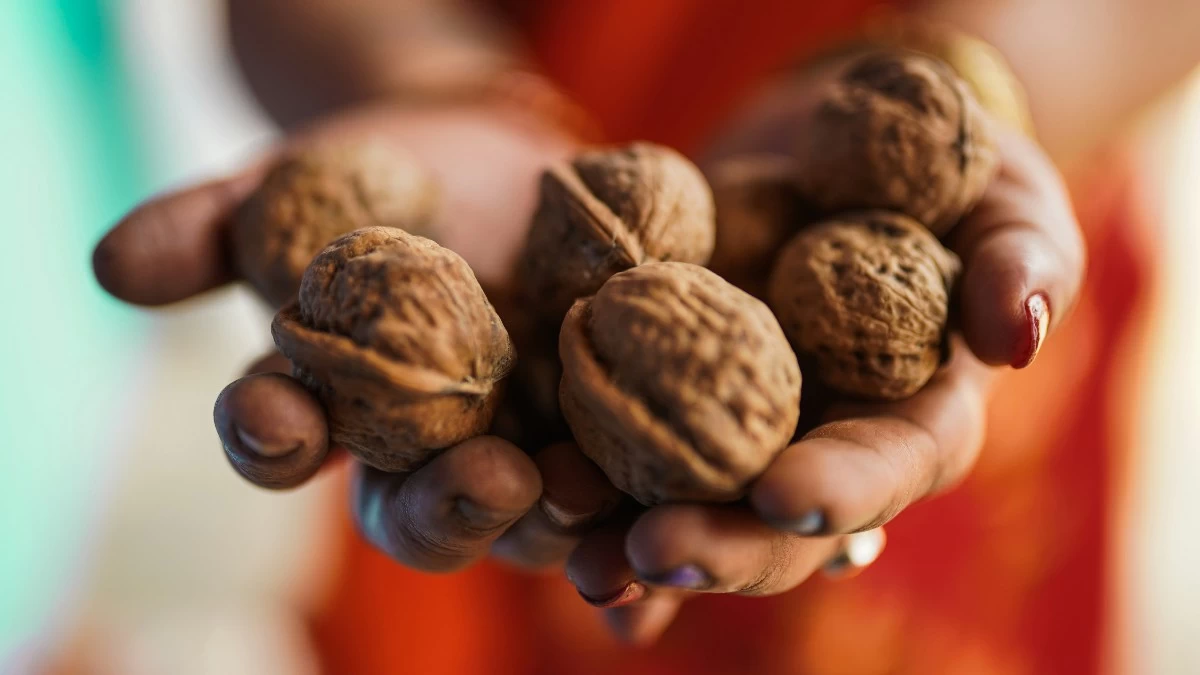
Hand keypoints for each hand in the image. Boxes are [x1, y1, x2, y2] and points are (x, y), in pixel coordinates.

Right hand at [93, 102, 621, 572]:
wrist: (491, 150)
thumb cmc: (374, 171)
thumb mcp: (292, 187)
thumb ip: (213, 228)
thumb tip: (110, 264)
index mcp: (332, 408)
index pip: (285, 443)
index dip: (271, 436)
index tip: (273, 416)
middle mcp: (423, 452)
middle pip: (422, 511)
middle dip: (447, 506)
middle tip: (484, 481)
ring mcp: (519, 447)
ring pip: (531, 515)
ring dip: (557, 520)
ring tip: (584, 495)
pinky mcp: (601, 430)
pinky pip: (622, 492)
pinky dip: (635, 522)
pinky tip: (654, 546)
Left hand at [565, 74, 1085, 643]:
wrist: (841, 144)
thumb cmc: (950, 174)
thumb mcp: (1005, 201)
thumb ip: (1021, 261)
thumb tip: (1015, 333)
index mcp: (913, 422)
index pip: (883, 469)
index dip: (838, 492)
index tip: (783, 499)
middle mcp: (822, 447)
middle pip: (776, 526)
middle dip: (719, 543)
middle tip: (651, 551)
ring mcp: (743, 430)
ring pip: (690, 504)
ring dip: (630, 539)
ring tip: (574, 554)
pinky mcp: (674, 392)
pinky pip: (629, 454)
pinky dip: (592, 497)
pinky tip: (545, 527)